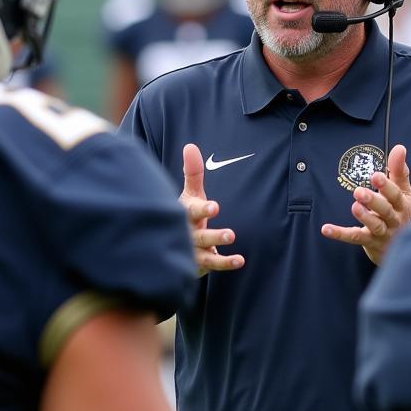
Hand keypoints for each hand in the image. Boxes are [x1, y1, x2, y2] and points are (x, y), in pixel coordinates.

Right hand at [181, 143, 243, 274]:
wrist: (170, 242)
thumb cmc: (186, 213)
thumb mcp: (190, 193)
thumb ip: (193, 172)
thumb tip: (190, 146)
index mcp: (184, 215)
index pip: (192, 212)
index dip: (202, 209)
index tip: (215, 207)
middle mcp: (187, 234)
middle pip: (200, 236)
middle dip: (214, 235)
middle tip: (231, 234)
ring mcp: (192, 251)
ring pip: (205, 253)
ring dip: (220, 251)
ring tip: (234, 244)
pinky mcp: (200, 263)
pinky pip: (213, 264)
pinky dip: (226, 263)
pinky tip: (240, 260)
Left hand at [321, 144, 410, 265]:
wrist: (402, 244)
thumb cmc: (400, 212)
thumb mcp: (403, 191)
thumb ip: (399, 170)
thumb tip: (399, 148)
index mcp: (402, 205)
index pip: (396, 195)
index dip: (386, 185)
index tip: (375, 175)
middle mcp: (395, 220)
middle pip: (385, 211)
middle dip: (373, 201)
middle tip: (359, 191)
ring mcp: (383, 233)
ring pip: (375, 225)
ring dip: (364, 217)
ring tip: (354, 207)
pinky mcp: (370, 242)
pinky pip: (355, 237)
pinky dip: (340, 234)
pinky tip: (326, 229)